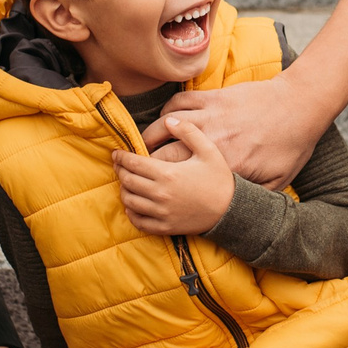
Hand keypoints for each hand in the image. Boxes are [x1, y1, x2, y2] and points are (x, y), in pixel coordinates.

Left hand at [114, 114, 235, 234]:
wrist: (231, 210)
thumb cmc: (219, 179)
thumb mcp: (208, 150)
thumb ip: (188, 132)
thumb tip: (169, 121)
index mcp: (168, 173)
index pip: (133, 163)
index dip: (121, 157)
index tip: (117, 153)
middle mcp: (160, 194)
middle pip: (128, 181)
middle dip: (120, 171)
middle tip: (119, 165)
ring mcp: (161, 213)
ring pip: (130, 201)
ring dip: (124, 190)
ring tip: (126, 182)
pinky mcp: (165, 227)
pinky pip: (139, 222)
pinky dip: (131, 213)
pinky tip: (133, 205)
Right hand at [144, 73, 326, 190]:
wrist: (300, 105)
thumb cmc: (291, 145)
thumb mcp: (277, 182)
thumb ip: (252, 198)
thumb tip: (236, 215)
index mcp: (225, 165)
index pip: (179, 178)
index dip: (159, 186)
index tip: (151, 191)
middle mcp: (212, 140)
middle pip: (163, 153)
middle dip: (144, 163)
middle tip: (136, 170)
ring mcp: (210, 115)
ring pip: (164, 124)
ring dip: (149, 136)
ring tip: (142, 146)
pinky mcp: (213, 97)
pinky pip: (179, 101)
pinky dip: (168, 110)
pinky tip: (166, 119)